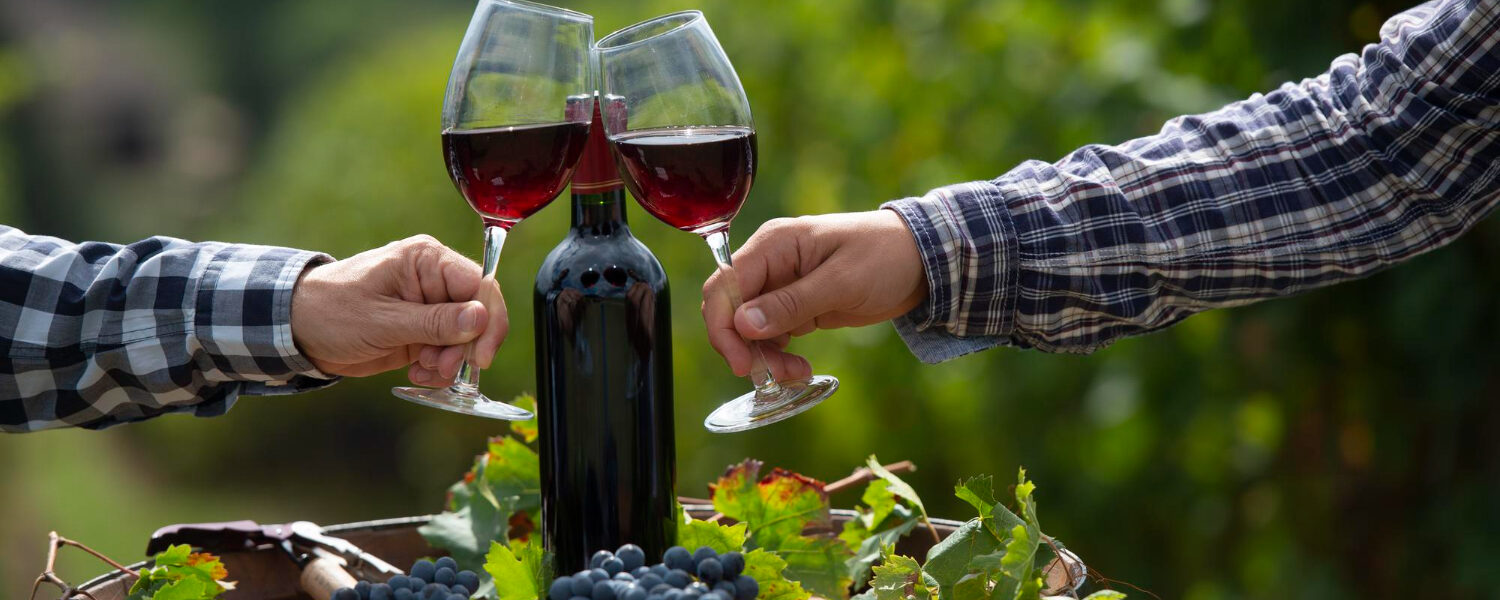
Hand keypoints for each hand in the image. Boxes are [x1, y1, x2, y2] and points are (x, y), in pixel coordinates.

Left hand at [290, 235, 507, 386]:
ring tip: (422, 372)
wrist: (297, 329)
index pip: (480, 285)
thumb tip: (480, 319)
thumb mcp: (383, 320)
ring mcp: (430, 307)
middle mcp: (435, 280)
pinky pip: (448, 352)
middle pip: (478, 315)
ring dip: (450, 362)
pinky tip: (417, 374)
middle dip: (465, 348)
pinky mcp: (423, 331)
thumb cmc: (331, 312)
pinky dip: (439, 369)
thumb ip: (434, 322)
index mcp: (427, 260)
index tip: (482, 357)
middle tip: (443, 369)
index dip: (489, 321)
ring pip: (466, 338)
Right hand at [702, 210, 926, 378]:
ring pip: (748, 329)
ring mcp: (781, 285)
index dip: (722, 327)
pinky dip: (778, 355)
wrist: (922, 261)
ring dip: (764, 357)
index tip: (741, 364)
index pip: (724, 286)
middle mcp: (769, 263)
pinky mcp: (795, 305)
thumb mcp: (842, 282)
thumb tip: (742, 324)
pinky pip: (770, 335)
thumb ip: (791, 303)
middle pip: (730, 310)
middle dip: (744, 347)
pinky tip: (800, 368)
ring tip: (797, 374)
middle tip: (773, 376)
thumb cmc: (885, 257)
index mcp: (773, 244)